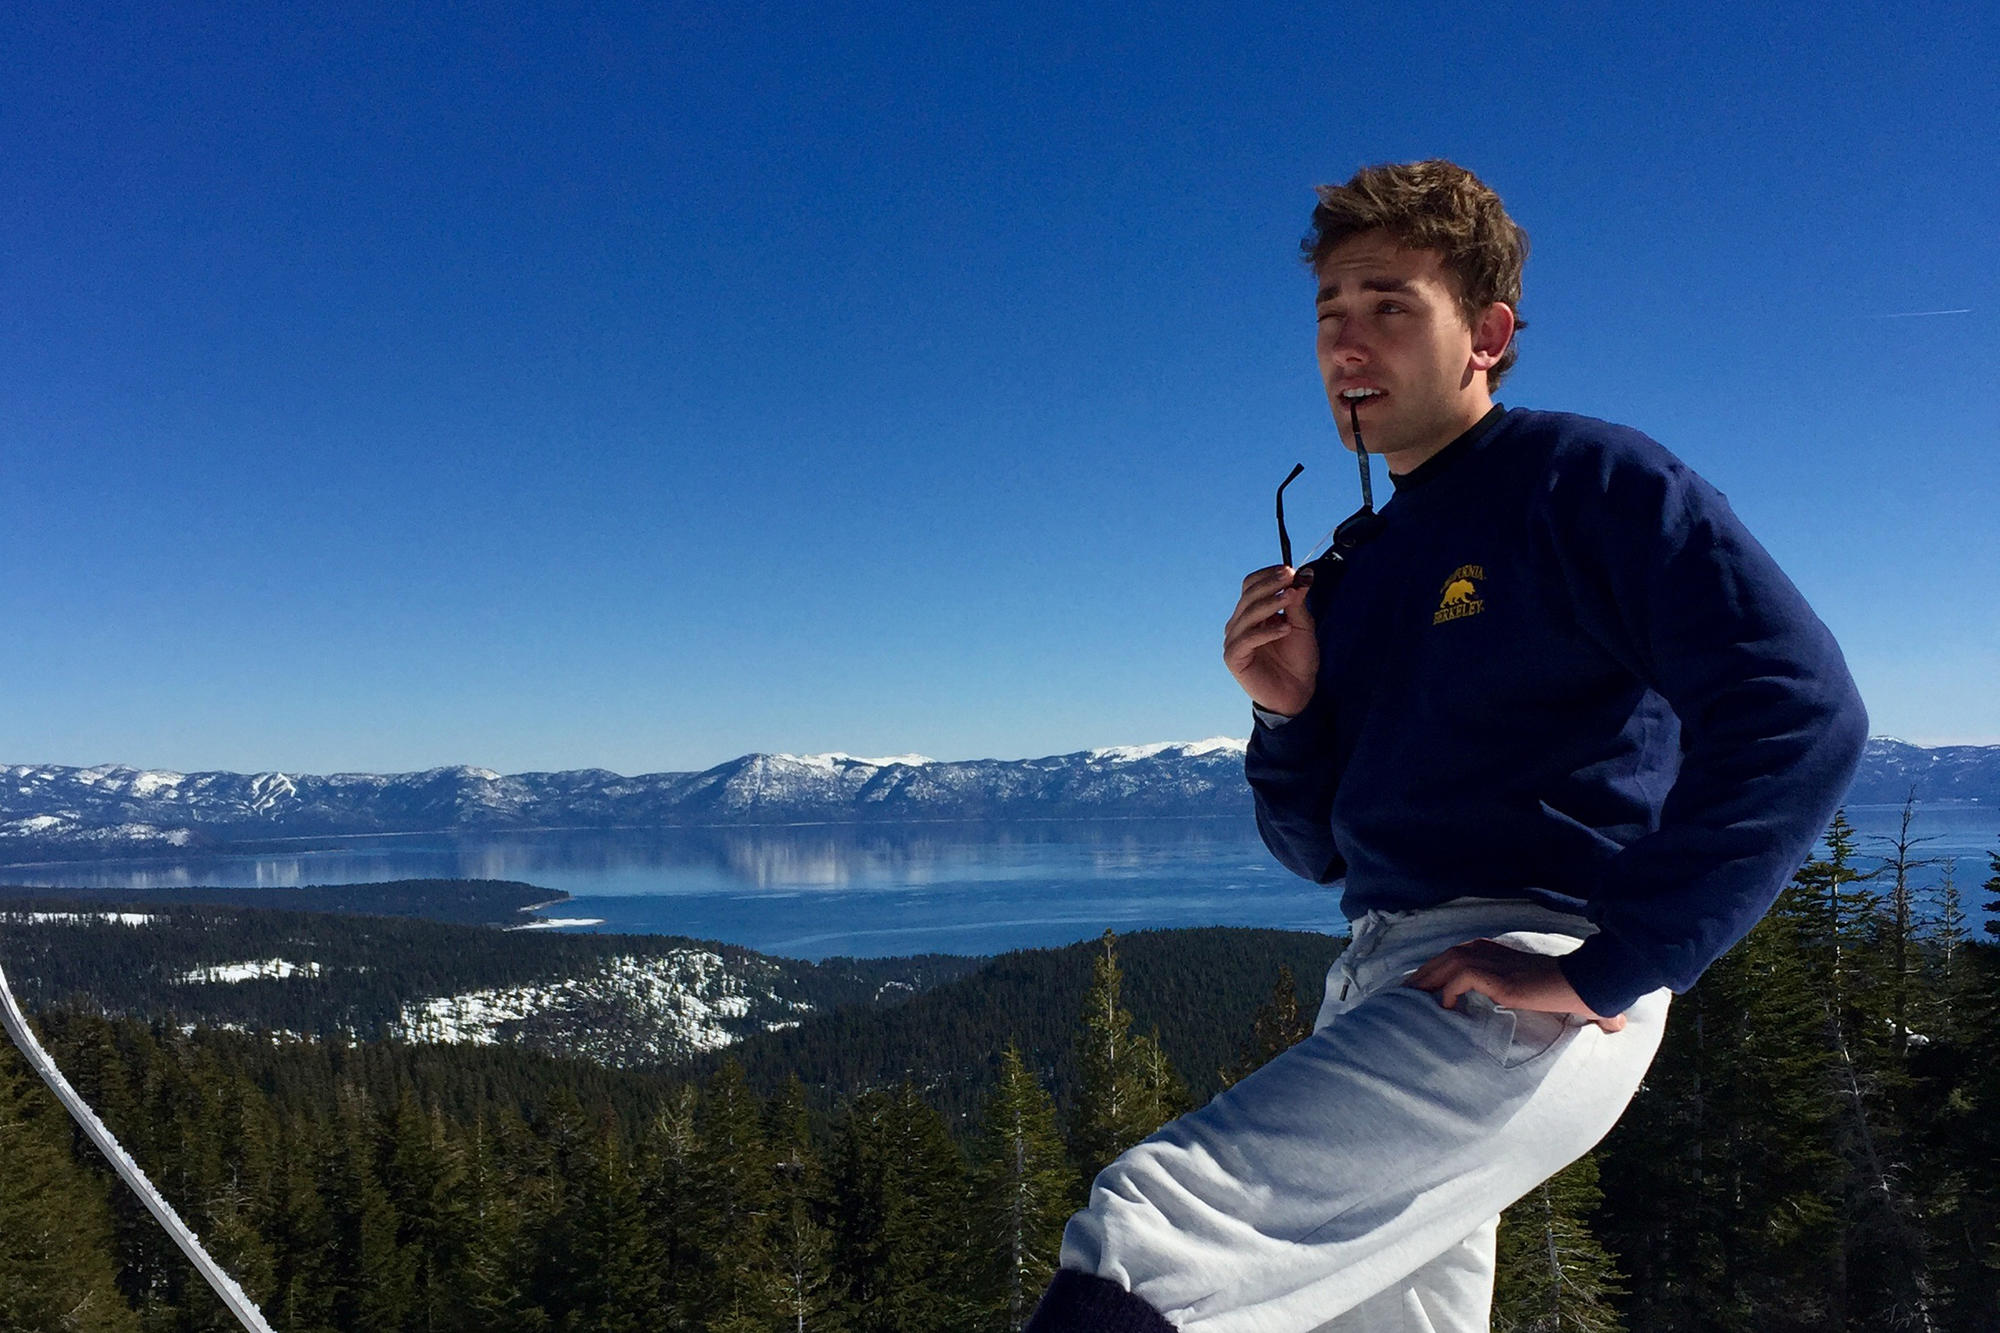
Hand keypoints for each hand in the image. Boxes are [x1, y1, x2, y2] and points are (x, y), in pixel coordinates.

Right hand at [1224, 565, 1318, 716]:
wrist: (1297, 692)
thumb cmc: (1298, 659)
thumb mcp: (1302, 625)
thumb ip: (1297, 602)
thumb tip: (1301, 575)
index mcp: (1251, 613)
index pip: (1250, 585)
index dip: (1267, 575)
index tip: (1289, 570)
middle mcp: (1239, 623)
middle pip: (1247, 596)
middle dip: (1270, 584)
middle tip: (1290, 578)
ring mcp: (1234, 640)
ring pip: (1247, 614)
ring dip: (1271, 603)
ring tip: (1292, 599)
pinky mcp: (1234, 657)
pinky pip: (1248, 638)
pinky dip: (1267, 631)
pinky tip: (1286, 628)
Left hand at [1406, 938, 1627, 1032]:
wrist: (1585, 982)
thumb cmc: (1565, 988)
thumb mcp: (1532, 987)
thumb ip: (1523, 992)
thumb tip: (1533, 1008)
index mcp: (1495, 950)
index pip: (1455, 954)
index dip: (1435, 969)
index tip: (1420, 987)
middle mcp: (1491, 951)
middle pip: (1446, 956)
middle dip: (1423, 974)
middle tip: (1406, 995)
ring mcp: (1494, 962)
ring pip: (1448, 963)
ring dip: (1429, 980)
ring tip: (1414, 1001)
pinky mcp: (1498, 977)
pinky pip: (1461, 978)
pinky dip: (1449, 991)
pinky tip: (1447, 1009)